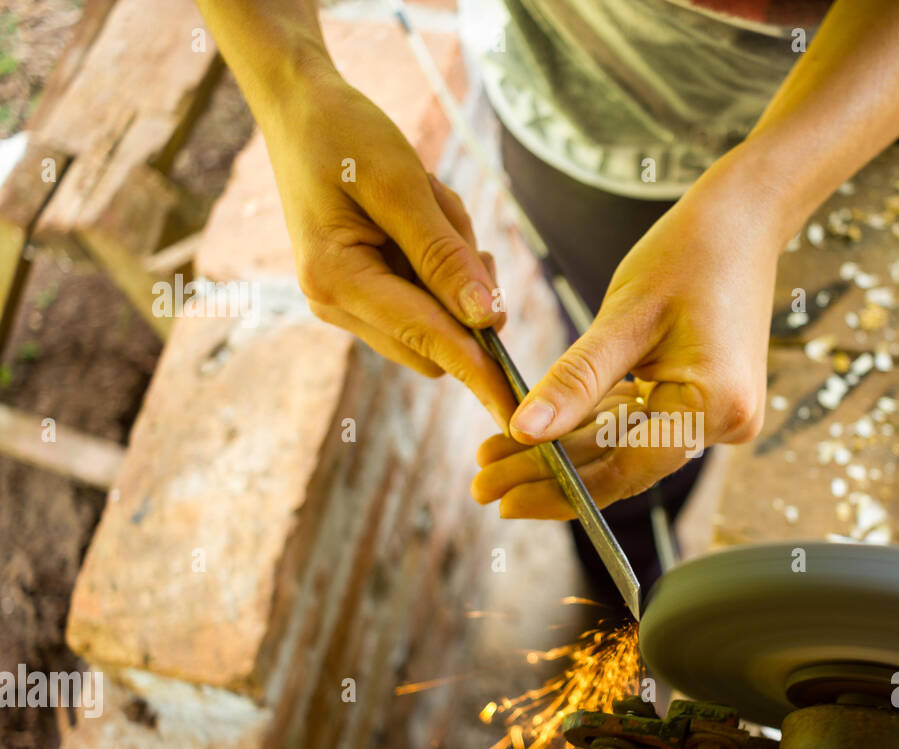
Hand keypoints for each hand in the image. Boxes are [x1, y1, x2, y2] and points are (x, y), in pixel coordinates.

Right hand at [264, 71, 515, 428]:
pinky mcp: (361, 291)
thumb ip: (443, 254)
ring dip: (451, 269)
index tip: (519, 409)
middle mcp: (335, 304)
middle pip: (435, 342)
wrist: (300, 110)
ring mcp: (346, 302)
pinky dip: (439, 262)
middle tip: (452, 221)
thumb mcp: (400, 183)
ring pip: (434, 319)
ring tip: (425, 203)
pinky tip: (419, 213)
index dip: (479, 372)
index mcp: (336, 279)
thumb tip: (485, 319)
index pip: (428, 340)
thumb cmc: (344, 135)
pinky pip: (423, 297)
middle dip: (463, 293)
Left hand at [471, 157, 784, 517]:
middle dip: (549, 474)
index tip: (500, 499)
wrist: (744, 219)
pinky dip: (589, 426)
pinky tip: (536, 434)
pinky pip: (637, 423)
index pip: (624, 469)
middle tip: (482, 484)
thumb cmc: (690, 253)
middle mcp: (723, 424)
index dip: (560, 489)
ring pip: (622, 447)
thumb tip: (524, 430)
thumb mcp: (624, 317)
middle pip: (620, 465)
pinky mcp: (702, 400)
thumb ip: (575, 380)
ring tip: (495, 458)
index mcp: (714, 407)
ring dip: (562, 454)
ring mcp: (715, 415)